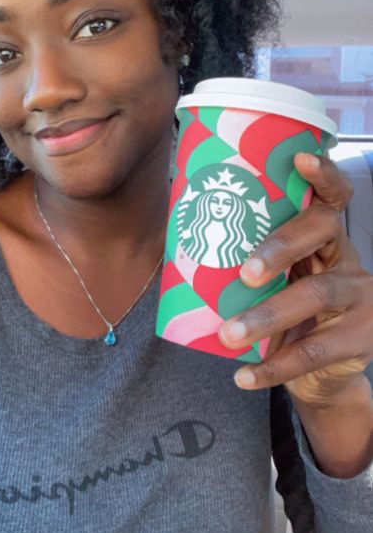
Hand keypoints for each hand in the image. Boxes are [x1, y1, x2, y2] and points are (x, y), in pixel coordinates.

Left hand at [218, 152, 372, 406]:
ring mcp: (359, 296)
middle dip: (280, 247)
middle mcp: (346, 256)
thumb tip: (178, 234)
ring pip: (316, 294)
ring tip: (228, 335)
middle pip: (322, 233)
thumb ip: (248, 256)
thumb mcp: (274, 278)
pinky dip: (273, 366)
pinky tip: (244, 375)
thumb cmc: (285, 307)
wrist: (325, 370)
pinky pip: (315, 351)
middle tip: (244, 271)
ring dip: (267, 316)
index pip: (333, 195)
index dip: (322, 174)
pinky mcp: (360, 338)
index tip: (300, 158)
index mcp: (324, 234)